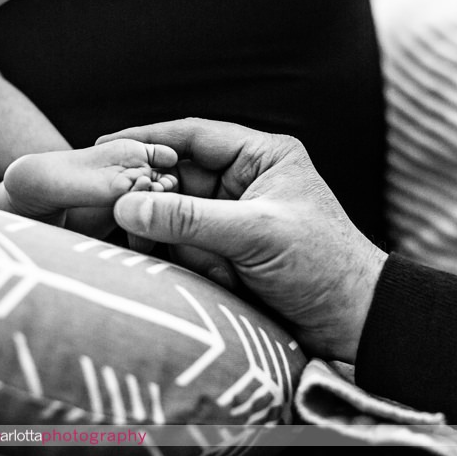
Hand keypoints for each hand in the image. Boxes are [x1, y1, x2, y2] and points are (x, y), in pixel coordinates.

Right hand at [99, 118, 387, 362]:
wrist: (351, 319)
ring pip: (178, 217)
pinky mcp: (229, 251)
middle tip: (123, 217)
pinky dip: (188, 262)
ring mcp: (235, 217)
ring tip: (195, 262)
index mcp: (263, 157)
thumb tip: (128, 205)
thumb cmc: (322, 264)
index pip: (195, 136)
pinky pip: (188, 247)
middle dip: (157, 201)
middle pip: (179, 179)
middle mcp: (246, 181)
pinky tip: (203, 275)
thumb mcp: (258, 234)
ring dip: (179, 241)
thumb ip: (191, 219)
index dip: (149, 139)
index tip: (106, 146)